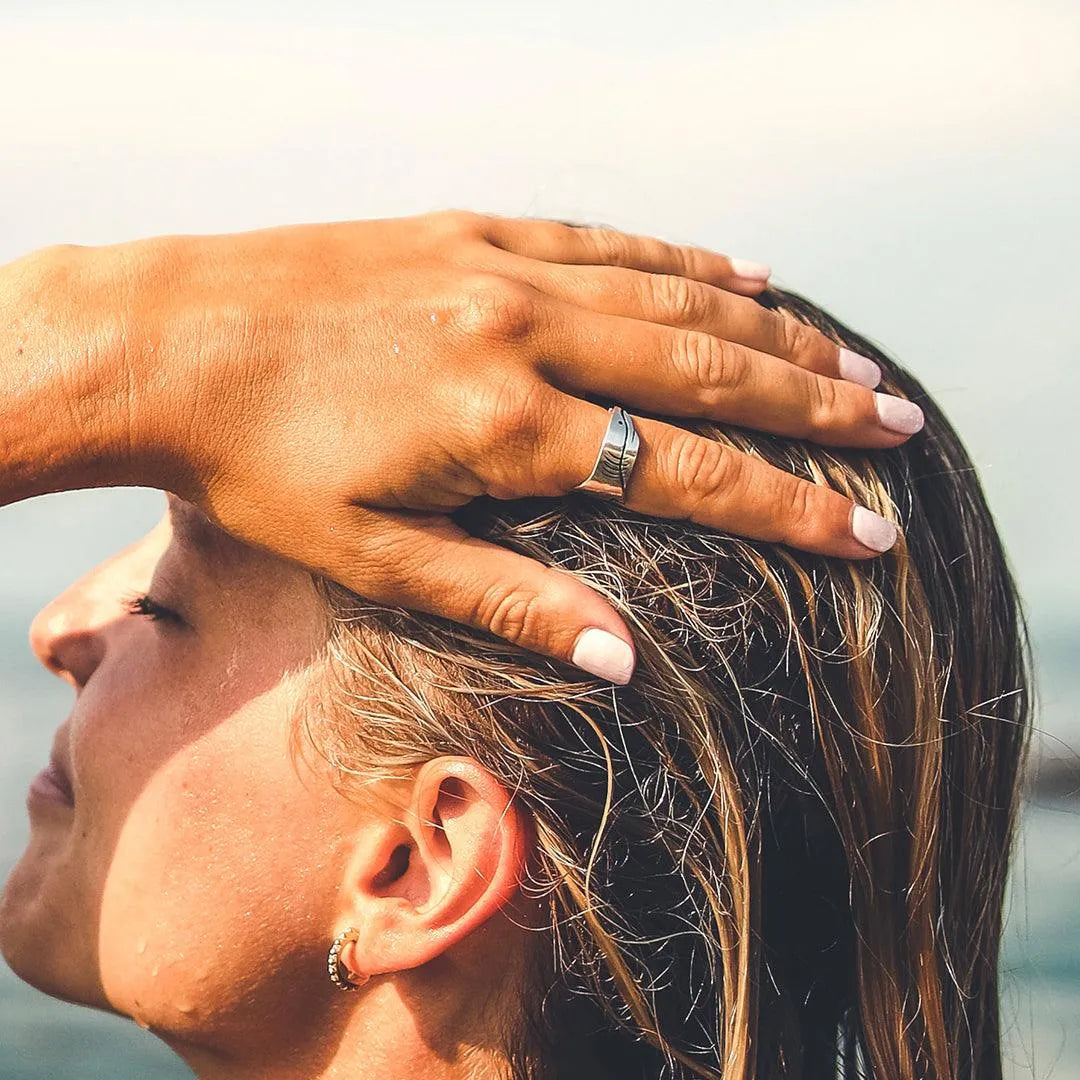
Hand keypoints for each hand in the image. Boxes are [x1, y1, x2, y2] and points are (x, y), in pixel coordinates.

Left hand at [121, 210, 921, 682]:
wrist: (163, 344)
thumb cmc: (258, 469)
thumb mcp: (373, 559)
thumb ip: (506, 602)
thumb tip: (622, 657)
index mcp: (508, 429)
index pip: (687, 472)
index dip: (790, 507)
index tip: (869, 529)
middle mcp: (524, 336)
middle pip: (708, 371)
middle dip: (815, 406)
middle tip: (900, 425)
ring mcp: (501, 270)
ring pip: (673, 296)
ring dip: (772, 331)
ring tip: (851, 357)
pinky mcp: (471, 230)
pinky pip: (605, 239)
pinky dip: (683, 258)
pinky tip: (740, 270)